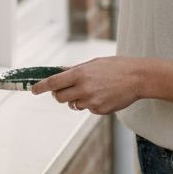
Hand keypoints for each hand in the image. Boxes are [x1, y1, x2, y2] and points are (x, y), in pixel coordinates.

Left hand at [29, 57, 144, 115]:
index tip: (33, 90)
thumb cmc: (117, 67)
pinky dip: (90, 103)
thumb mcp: (94, 63)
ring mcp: (91, 101)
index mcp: (80, 73)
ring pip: (73, 105)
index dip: (41, 87)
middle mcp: (83, 88)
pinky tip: (103, 95)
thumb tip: (60, 71)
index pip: (53, 82)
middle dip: (59, 95)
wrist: (138, 78)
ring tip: (92, 90)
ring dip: (76, 99)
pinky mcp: (99, 110)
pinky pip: (87, 108)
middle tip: (64, 90)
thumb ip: (76, 69)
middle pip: (59, 97)